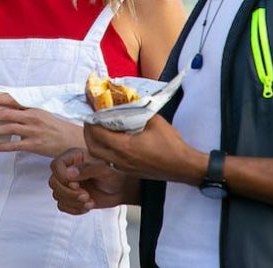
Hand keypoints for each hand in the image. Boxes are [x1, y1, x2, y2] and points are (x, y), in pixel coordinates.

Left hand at [0, 94, 83, 157]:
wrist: (72, 140)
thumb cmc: (55, 128)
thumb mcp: (42, 115)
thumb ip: (25, 114)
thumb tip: (5, 115)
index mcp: (33, 108)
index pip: (11, 100)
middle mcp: (32, 117)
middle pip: (6, 114)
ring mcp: (33, 131)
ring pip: (8, 129)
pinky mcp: (35, 145)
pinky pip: (15, 145)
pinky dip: (3, 146)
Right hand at [48, 148, 130, 214]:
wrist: (119, 190)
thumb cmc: (113, 176)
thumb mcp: (103, 170)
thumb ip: (87, 169)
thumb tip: (69, 173)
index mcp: (73, 157)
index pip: (56, 165)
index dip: (63, 177)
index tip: (77, 184)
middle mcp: (67, 170)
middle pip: (54, 183)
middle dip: (69, 193)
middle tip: (86, 196)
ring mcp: (67, 184)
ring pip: (57, 195)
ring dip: (73, 202)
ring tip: (89, 201)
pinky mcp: (69, 197)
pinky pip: (62, 206)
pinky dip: (74, 209)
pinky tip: (87, 206)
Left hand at [83, 115, 203, 184]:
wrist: (183, 166)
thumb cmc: (170, 144)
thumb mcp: (154, 121)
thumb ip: (137, 112)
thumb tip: (127, 101)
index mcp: (124, 147)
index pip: (98, 134)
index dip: (91, 121)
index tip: (91, 110)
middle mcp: (120, 159)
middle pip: (93, 147)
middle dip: (88, 133)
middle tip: (91, 119)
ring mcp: (123, 168)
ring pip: (100, 156)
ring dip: (95, 142)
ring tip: (99, 128)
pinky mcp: (129, 171)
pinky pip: (109, 160)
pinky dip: (104, 150)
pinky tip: (112, 140)